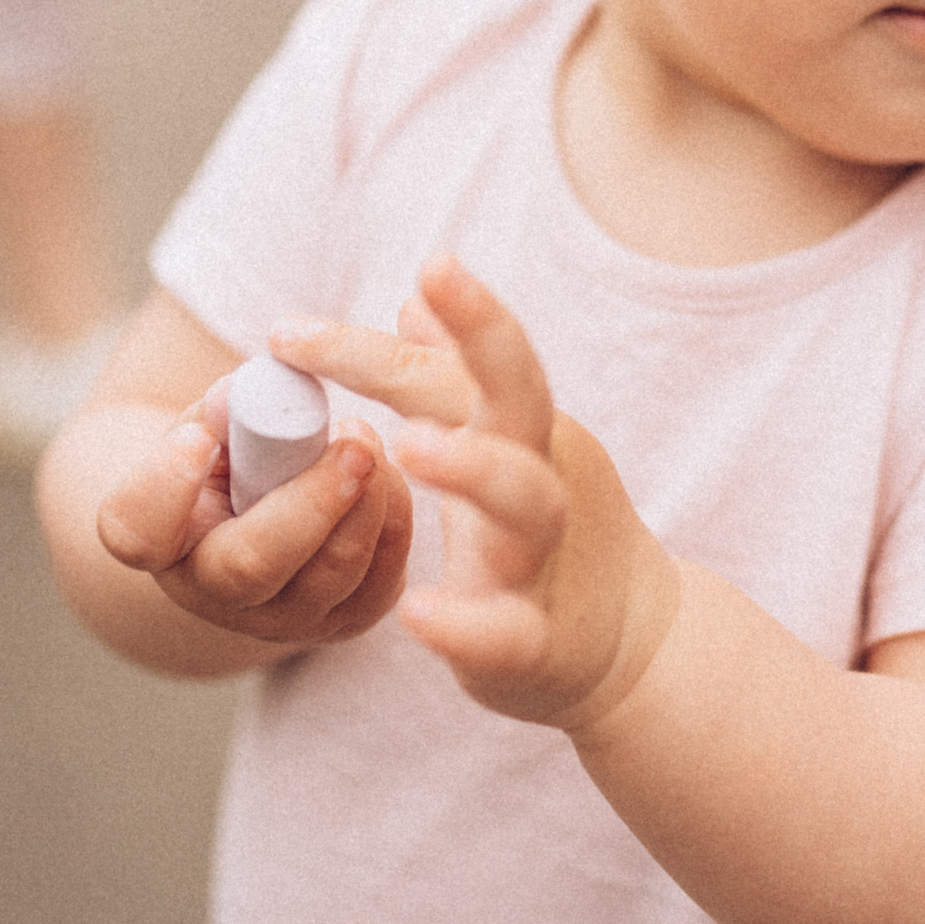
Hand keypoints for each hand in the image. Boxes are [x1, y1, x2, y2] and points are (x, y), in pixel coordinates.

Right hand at [94, 376, 412, 647]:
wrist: (261, 516)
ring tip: (367, 439)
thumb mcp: (214, 423)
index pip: (137, 531)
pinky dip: (393, 518)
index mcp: (158, 538)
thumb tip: (257, 392)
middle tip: (352, 439)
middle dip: (310, 501)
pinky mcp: (346, 620)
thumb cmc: (230, 455)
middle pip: (251, 566)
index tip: (198, 436)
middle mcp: (211, 594)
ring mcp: (281, 619)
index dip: (165, 487)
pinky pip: (381, 578)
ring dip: (365, 501)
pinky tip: (387, 474)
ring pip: (331, 575)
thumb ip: (230, 407)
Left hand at [271, 256, 680, 728]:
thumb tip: (415, 296)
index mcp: (525, 431)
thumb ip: (453, 374)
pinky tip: (416, 614)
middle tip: (428, 277)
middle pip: (520, 393)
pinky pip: (507, 629)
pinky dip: (467, 623)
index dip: (379, 340)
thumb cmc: (550, 534)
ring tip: (406, 446)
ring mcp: (547, 557)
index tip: (289, 327)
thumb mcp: (504, 445)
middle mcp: (544, 477)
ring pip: (525, 501)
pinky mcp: (539, 641)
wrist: (635, 646)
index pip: (461, 364)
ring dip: (472, 466)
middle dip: (484, 332)